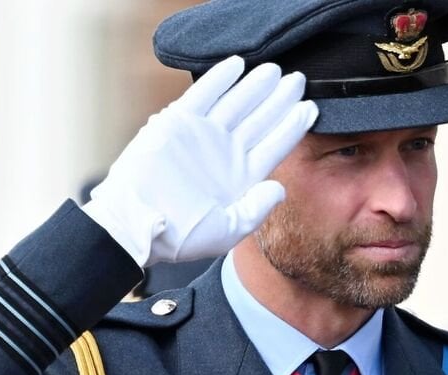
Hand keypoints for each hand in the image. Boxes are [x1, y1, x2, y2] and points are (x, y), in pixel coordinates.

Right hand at [83, 56, 318, 265]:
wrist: (136, 226)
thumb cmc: (180, 236)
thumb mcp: (227, 230)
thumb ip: (256, 209)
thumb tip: (280, 188)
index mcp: (242, 177)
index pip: (275, 145)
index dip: (293, 126)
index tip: (311, 109)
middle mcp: (226, 153)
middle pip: (260, 119)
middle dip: (280, 99)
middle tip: (299, 79)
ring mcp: (203, 135)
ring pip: (237, 102)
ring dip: (256, 85)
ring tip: (276, 69)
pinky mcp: (178, 123)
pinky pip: (203, 94)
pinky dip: (219, 78)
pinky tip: (238, 64)